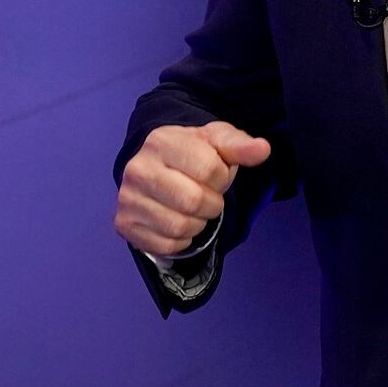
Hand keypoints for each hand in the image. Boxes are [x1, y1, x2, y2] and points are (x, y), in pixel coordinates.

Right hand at [114, 122, 271, 257]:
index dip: (221, 177)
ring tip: (191, 208)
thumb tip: (262, 149)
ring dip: (197, 223)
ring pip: (181, 227)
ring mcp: (127, 198)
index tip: (214, 174)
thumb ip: (240, 146)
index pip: (209, 169)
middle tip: (206, 195)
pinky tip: (176, 221)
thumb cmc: (193, 154)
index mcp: (161, 141)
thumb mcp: (217, 142)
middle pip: (194, 201)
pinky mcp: (125, 224)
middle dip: (211, 204)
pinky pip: (167, 245)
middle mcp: (137, 168)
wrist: (158, 168)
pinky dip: (181, 240)